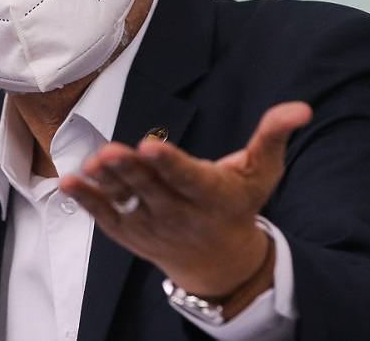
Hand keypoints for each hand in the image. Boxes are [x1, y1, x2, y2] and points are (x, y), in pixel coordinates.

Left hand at [59, 101, 311, 316]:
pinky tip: (68, 182)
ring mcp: (152, 226)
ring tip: (91, 163)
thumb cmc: (239, 205)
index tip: (152, 145)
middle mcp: (181, 214)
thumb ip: (274, 136)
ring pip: (127, 203)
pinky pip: (106, 217)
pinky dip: (87, 202)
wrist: (219, 263)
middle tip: (113, 151)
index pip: (190, 179)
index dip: (170, 164)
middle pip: (153, 191)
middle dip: (132, 171)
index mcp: (213, 196)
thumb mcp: (263, 172)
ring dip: (107, 185)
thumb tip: (301, 107)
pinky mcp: (130, 232)